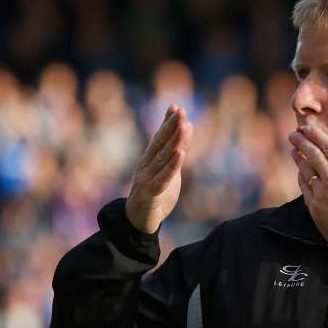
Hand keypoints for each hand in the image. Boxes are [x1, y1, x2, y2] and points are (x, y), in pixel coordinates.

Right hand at [125, 105, 193, 233]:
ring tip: (183, 127)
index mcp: (149, 159)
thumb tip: (188, 125)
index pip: (159, 138)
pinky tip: (180, 154)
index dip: (167, 122)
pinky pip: (163, 178)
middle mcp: (146, 166)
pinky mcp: (150, 193)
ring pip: (162, 158)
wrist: (139, 219)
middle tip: (181, 111)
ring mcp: (147, 179)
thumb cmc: (155, 192)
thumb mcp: (169, 169)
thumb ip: (177, 148)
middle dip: (170, 127)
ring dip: (173, 142)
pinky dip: (172, 166)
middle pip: (160, 144)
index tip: (176, 107)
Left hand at [289, 126, 327, 252]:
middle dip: (301, 141)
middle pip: (312, 153)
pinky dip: (301, 175)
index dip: (315, 134)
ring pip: (305, 168)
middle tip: (294, 133)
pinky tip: (301, 171)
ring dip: (298, 156)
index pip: (327, 145)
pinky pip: (303, 186)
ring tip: (294, 149)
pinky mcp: (313, 206)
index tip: (307, 127)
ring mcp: (320, 192)